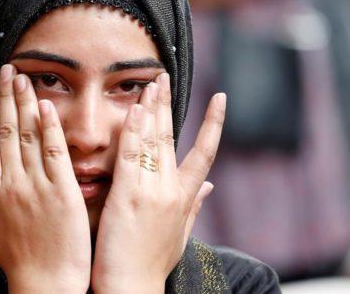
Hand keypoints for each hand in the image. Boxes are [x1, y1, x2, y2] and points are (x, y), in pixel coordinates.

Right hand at [0, 64, 91, 293]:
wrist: (43, 283)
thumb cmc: (20, 259)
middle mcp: (10, 183)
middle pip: (3, 130)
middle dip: (2, 96)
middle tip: (4, 68)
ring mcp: (35, 185)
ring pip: (26, 135)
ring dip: (23, 102)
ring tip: (21, 76)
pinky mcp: (62, 192)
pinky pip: (53, 153)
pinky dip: (48, 128)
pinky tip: (45, 106)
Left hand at [91, 73, 224, 292]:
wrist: (132, 288)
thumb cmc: (150, 264)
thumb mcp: (180, 235)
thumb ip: (194, 206)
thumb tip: (210, 188)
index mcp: (184, 199)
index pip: (205, 154)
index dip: (214, 125)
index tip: (221, 99)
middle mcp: (171, 190)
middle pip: (173, 138)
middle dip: (171, 104)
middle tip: (166, 76)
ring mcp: (151, 192)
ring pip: (154, 140)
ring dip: (153, 107)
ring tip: (152, 81)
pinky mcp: (128, 196)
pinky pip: (132, 156)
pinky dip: (135, 130)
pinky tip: (136, 109)